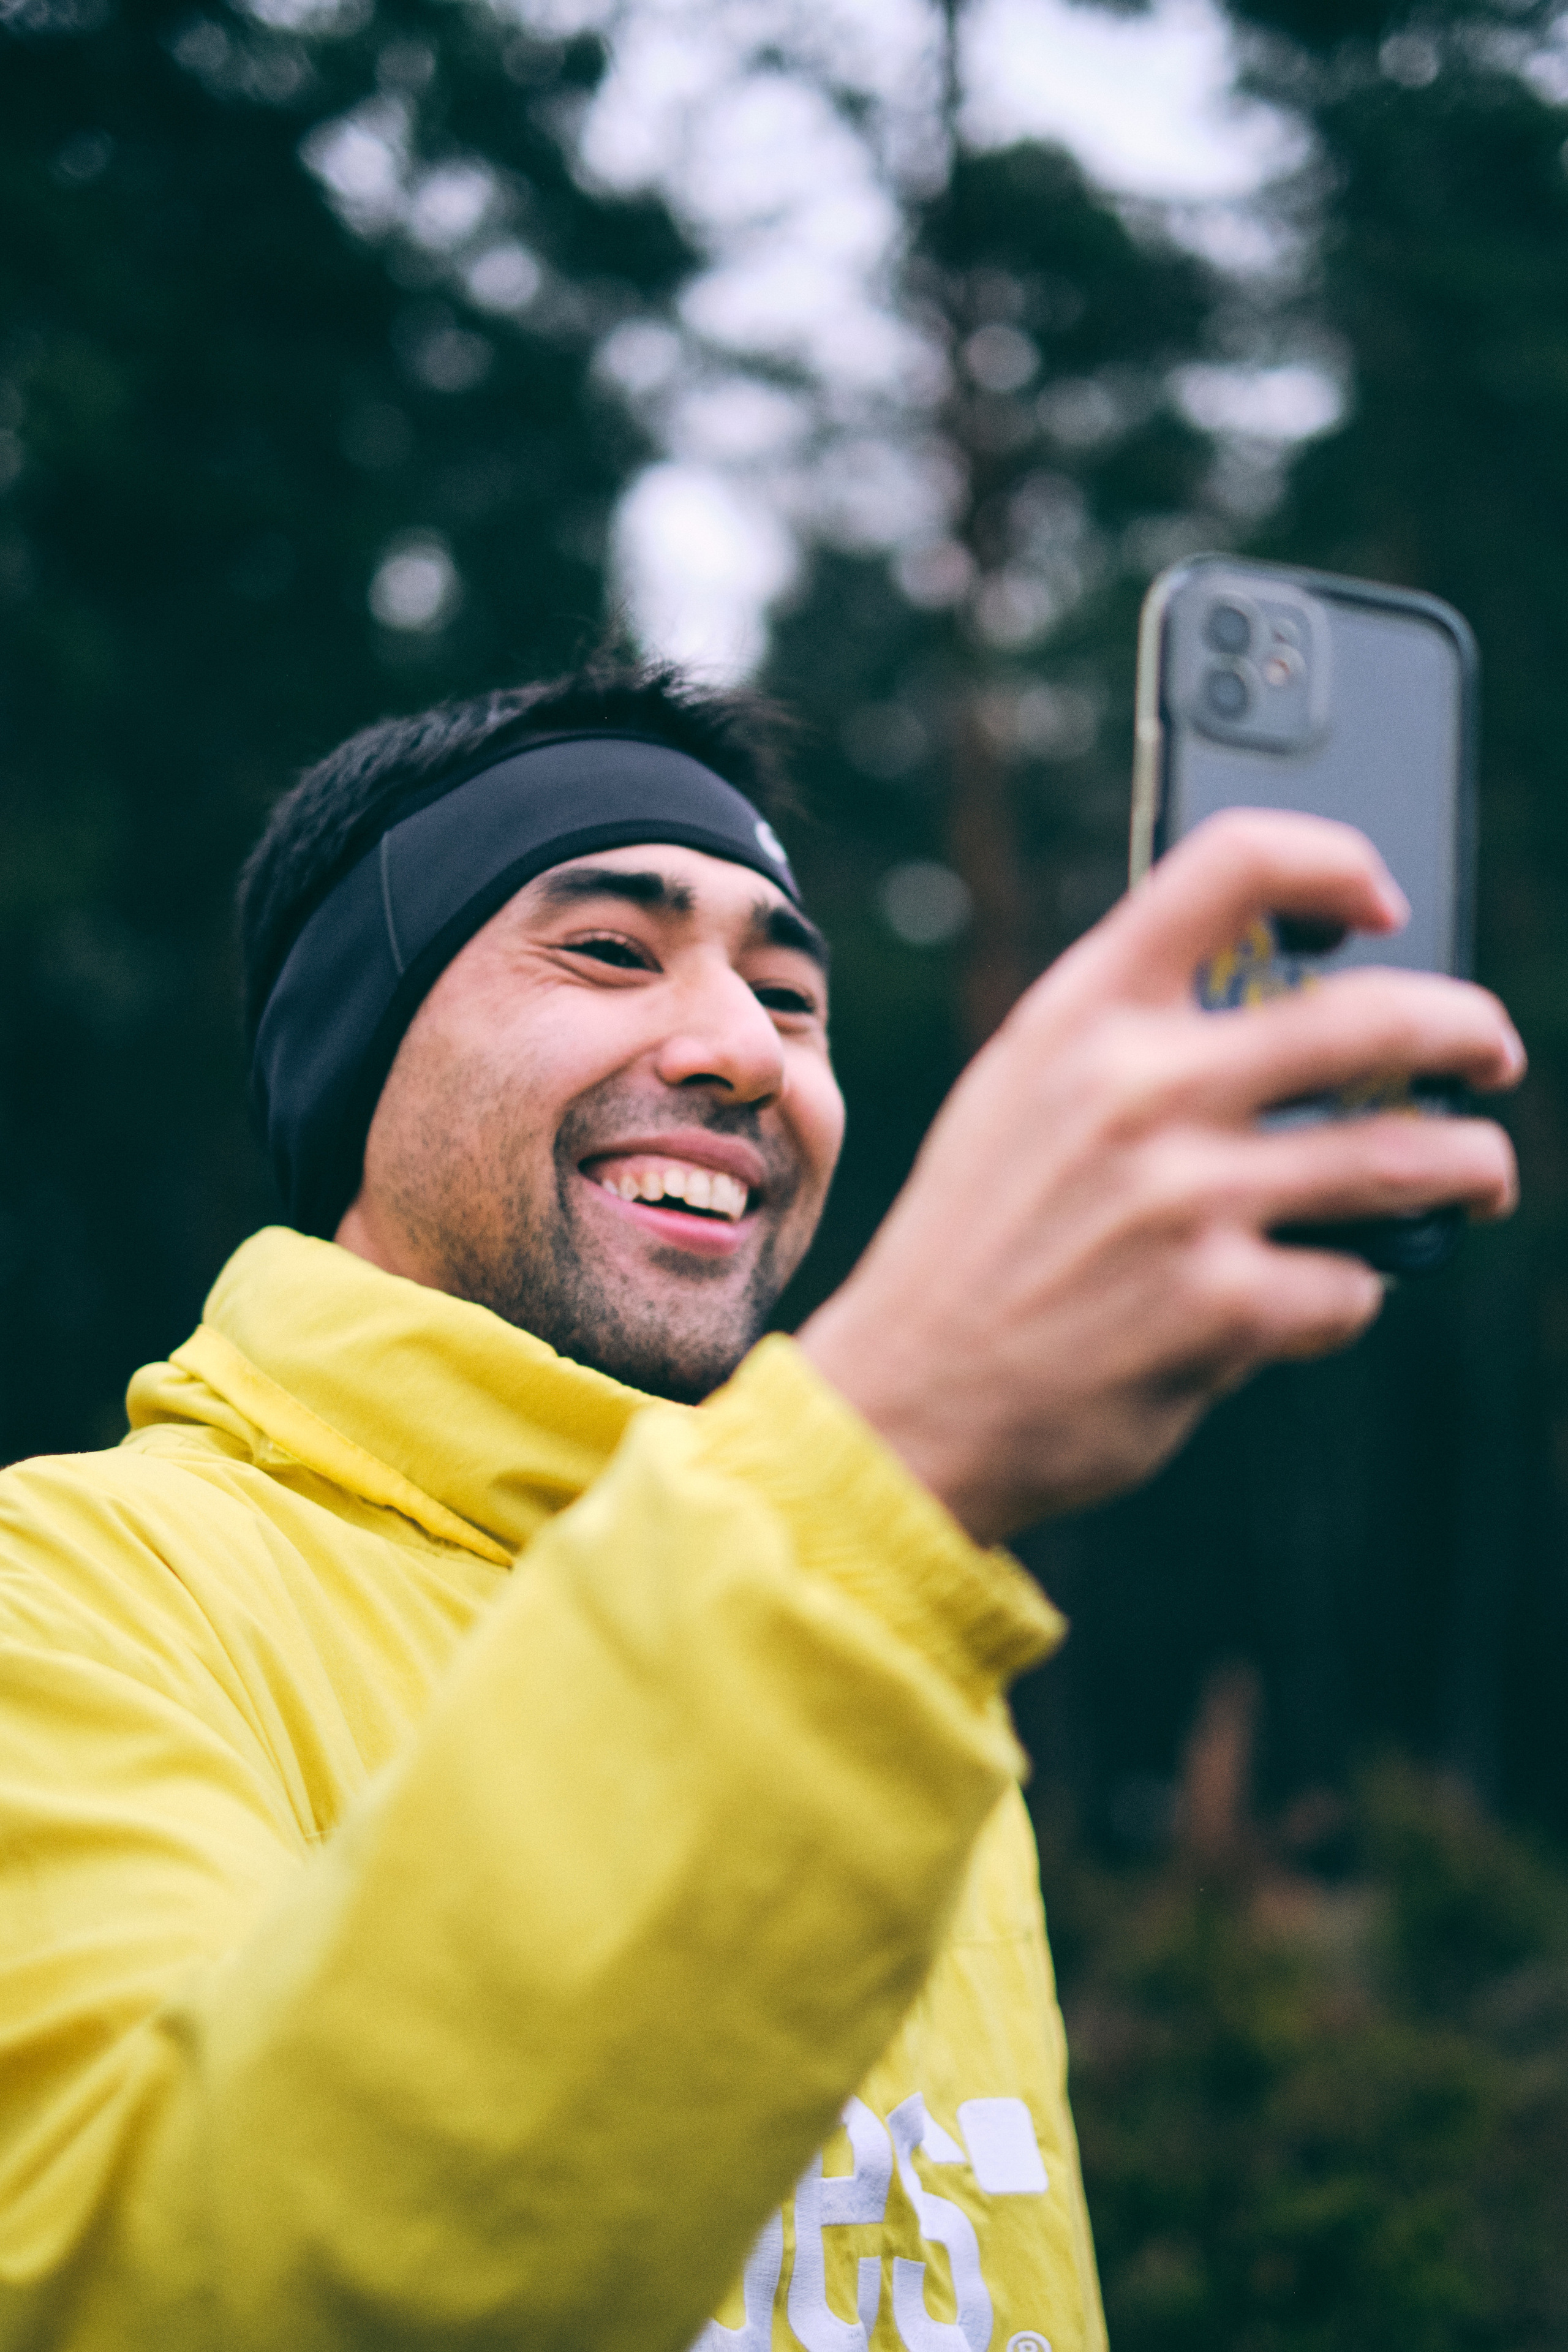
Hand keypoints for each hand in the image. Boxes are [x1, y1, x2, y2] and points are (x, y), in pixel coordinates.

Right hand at [798, 811, 1523, 1543]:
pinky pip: (1351, 1285)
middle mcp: (1139, 1089)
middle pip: (1371, 1017)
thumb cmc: (978, 1242)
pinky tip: (1307, 1296)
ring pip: (1404, 1158)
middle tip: (1487, 1054)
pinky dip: (1349, 1291)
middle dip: (1465, 1033)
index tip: (1379, 904)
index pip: (1232, 868)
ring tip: (1478, 1177)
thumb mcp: (1020, 1095)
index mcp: (1082, 1014)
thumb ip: (1129, 1032)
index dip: (1334, 863)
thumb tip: (1289, 997)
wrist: (905, 1401)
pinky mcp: (1224, 1310)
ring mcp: (1186, 1201)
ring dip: (1469, 1166)